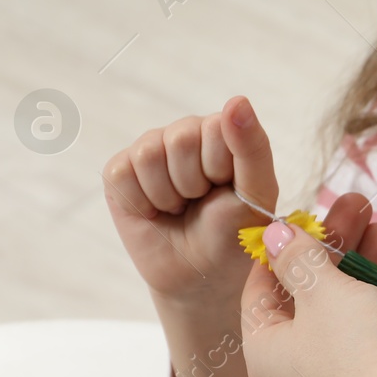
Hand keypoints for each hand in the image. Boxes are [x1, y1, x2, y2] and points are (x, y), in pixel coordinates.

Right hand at [102, 96, 279, 305]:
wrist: (200, 275)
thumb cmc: (234, 233)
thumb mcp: (256, 194)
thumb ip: (252, 147)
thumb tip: (237, 100)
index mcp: (223, 131)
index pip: (217, 126)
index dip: (221, 168)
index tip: (227, 189)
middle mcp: (185, 133)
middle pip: (180, 139)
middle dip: (193, 183)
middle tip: (201, 202)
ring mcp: (150, 150)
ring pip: (148, 154)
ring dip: (168, 195)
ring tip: (180, 208)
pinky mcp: (119, 172)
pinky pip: (122, 175)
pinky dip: (141, 204)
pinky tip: (154, 212)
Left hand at [237, 220, 376, 376]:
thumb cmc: (361, 356)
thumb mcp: (324, 292)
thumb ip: (300, 260)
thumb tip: (276, 236)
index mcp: (265, 352)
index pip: (259, 291)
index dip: (282, 249)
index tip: (304, 217)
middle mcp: (296, 371)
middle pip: (306, 297)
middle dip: (332, 249)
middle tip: (353, 208)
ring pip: (343, 312)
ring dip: (361, 267)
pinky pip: (371, 333)